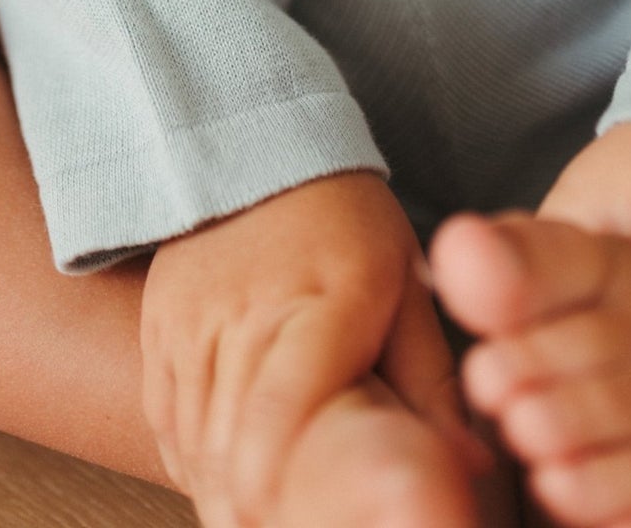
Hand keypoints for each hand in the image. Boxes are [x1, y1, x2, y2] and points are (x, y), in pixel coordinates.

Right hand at [139, 169, 491, 527]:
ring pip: (193, 442)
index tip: (281, 519)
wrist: (254, 141)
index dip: (271, 479)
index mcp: (314, 308)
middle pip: (229, 445)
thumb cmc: (342, 217)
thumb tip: (472, 468)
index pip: (278, 408)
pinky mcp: (159, 330)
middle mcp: (240, 319)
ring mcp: (188, 326)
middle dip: (255, 509)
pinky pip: (164, 420)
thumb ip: (432, 379)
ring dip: (223, 493)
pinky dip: (193, 464)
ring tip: (261, 524)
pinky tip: (224, 490)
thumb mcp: (405, 282)